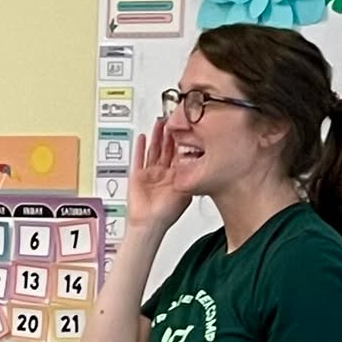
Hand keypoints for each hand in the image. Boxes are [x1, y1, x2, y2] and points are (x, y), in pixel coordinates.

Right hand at [126, 116, 192, 233]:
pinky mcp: (137, 177)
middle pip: (166, 148)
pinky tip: (142, 138)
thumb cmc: (167, 213)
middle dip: (169, 133)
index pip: (180, 152)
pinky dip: (140, 148)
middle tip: (173, 118)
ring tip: (159, 122)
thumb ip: (192, 176)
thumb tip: (204, 162)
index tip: (187, 126)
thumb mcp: (187, 191)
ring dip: (156, 136)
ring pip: (153, 150)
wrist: (150, 224)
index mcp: (176, 176)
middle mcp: (163, 173)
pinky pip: (138, 159)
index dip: (183, 139)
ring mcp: (150, 174)